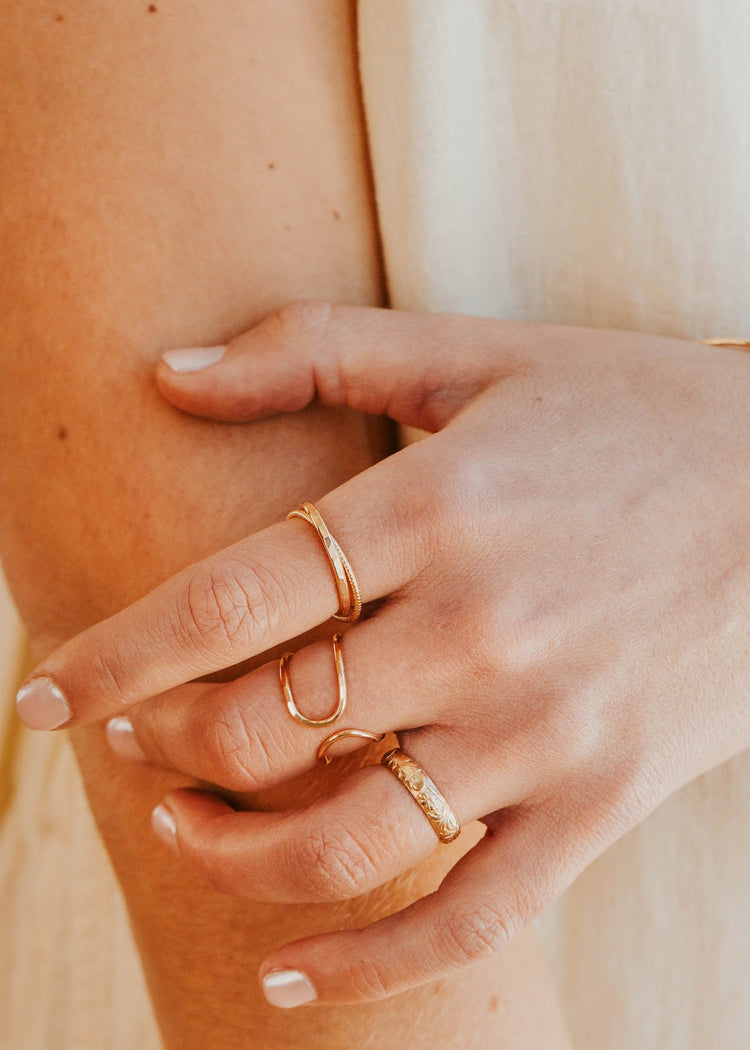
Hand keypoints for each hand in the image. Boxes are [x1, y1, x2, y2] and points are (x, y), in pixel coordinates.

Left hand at [17, 300, 749, 1005]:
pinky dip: (368, 965)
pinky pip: (470, 915)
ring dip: (233, 856)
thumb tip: (158, 372)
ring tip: (181, 833)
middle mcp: (481, 628)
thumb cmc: (628, 412)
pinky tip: (288, 974)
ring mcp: (544, 729)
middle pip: (266, 729)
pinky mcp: (600, 800)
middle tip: (130, 737)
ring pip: (347, 839)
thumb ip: (310, 351)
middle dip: (165, 744)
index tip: (38, 697)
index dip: (114, 656)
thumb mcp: (476, 355)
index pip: (229, 603)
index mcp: (436, 507)